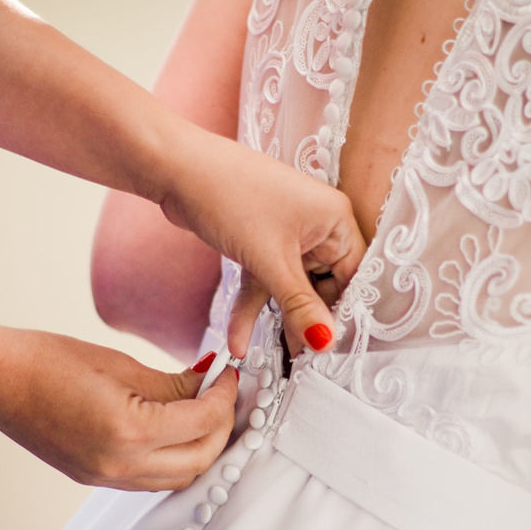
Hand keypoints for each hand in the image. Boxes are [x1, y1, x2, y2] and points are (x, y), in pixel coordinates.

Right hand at [0, 329, 238, 490]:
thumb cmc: (50, 361)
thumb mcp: (122, 365)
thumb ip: (173, 384)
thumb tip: (210, 385)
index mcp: (131, 431)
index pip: (203, 421)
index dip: (225, 396)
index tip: (228, 374)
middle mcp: (123, 465)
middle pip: (201, 459)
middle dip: (221, 427)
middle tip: (224, 394)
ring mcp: (108, 478)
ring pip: (180, 478)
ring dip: (202, 449)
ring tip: (205, 413)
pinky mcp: (96, 479)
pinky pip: (152, 479)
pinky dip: (175, 460)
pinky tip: (175, 430)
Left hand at [158, 129, 365, 356]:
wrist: (177, 170)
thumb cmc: (230, 195)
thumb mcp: (270, 260)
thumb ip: (300, 305)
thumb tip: (325, 341)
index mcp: (336, 220)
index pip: (353, 278)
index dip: (342, 314)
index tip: (330, 348)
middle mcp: (318, 226)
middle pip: (323, 287)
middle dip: (307, 322)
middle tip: (299, 358)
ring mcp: (289, 234)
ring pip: (290, 288)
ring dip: (276, 320)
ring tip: (269, 356)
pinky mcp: (261, 242)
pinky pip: (265, 282)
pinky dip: (252, 307)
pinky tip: (237, 339)